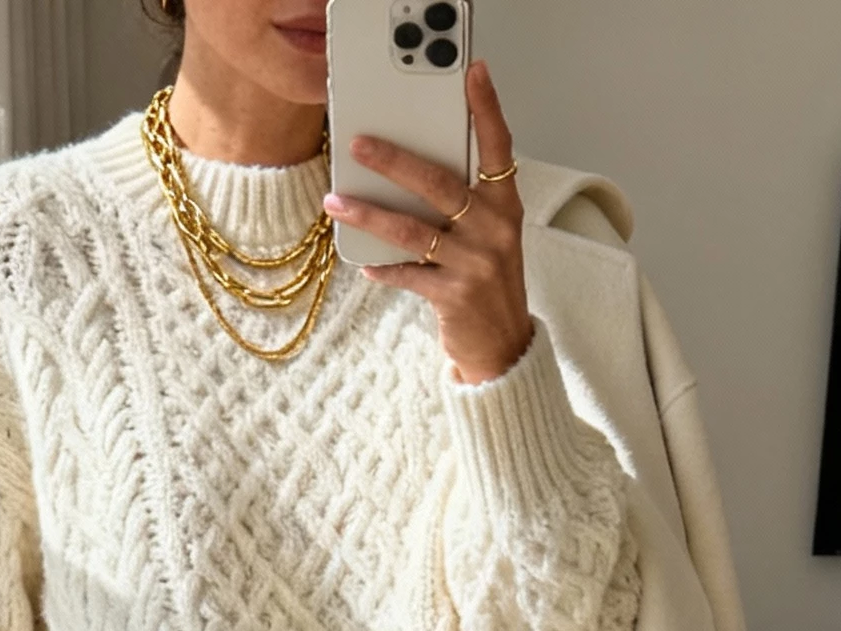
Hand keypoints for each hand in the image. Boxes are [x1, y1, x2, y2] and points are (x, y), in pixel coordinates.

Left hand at [323, 61, 531, 386]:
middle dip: (394, 160)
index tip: (472, 72)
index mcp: (505, 205)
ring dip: (369, 214)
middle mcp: (493, 229)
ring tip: (336, 200)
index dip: (487, 108)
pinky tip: (365, 263)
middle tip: (360, 143)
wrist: (501, 347)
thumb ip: (463, 202)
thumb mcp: (488, 235)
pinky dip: (383, 268)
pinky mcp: (454, 296)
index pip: (498, 146)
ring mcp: (475, 263)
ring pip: (412, 229)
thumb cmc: (487, 282)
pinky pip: (407, 274)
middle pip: (439, 183)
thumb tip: (406, 171)